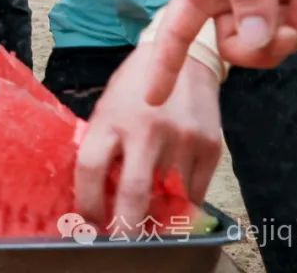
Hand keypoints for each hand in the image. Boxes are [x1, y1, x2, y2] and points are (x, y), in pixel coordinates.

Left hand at [77, 44, 221, 231]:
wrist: (185, 58)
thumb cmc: (137, 86)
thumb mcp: (109, 107)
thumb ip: (103, 144)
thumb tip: (94, 192)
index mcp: (112, 118)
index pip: (90, 169)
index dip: (86, 202)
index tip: (88, 220)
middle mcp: (147, 129)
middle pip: (133, 194)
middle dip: (125, 226)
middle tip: (121, 238)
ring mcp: (182, 139)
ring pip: (169, 199)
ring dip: (157, 215)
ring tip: (148, 217)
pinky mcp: (210, 146)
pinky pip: (196, 192)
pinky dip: (183, 202)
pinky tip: (173, 196)